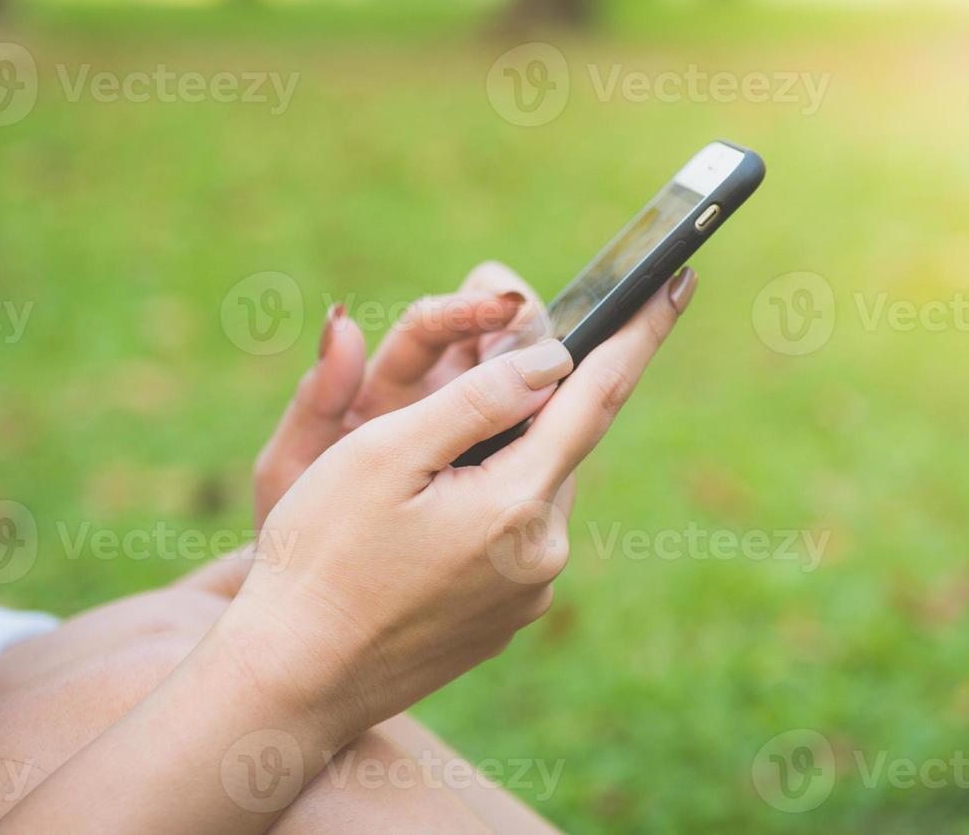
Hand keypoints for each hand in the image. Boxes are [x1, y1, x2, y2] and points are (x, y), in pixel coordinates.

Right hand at [225, 268, 697, 741]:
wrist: (290, 686)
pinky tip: (430, 508)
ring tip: (439, 445)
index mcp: (516, 505)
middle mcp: (541, 555)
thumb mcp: (384, 455)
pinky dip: (489, 500)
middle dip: (539, 396)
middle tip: (498, 350)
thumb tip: (554, 363)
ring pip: (534, 488)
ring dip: (508, 452)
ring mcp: (527, 597)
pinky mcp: (504, 622)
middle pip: (560, 443)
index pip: (597, 398)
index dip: (639, 333)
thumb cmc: (319, 559)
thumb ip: (478, 401)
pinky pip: (513, 535)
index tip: (679, 282)